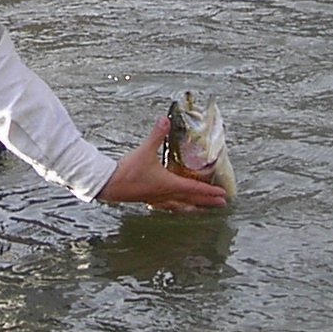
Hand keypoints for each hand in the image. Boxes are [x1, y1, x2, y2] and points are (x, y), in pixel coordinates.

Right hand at [97, 115, 227, 210]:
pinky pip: (168, 206)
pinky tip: (175, 206)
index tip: (223, 195)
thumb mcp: (145, 150)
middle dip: (207, 202)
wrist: (109, 185)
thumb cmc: (128, 170)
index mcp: (169, 184)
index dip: (210, 191)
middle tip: (221, 205)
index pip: (194, 188)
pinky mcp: (148, 200)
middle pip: (191, 200)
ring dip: (194, 208)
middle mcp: (166, 194)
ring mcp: (157, 199)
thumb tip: (165, 120)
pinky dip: (177, 207)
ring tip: (202, 210)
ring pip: (180, 206)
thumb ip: (156, 135)